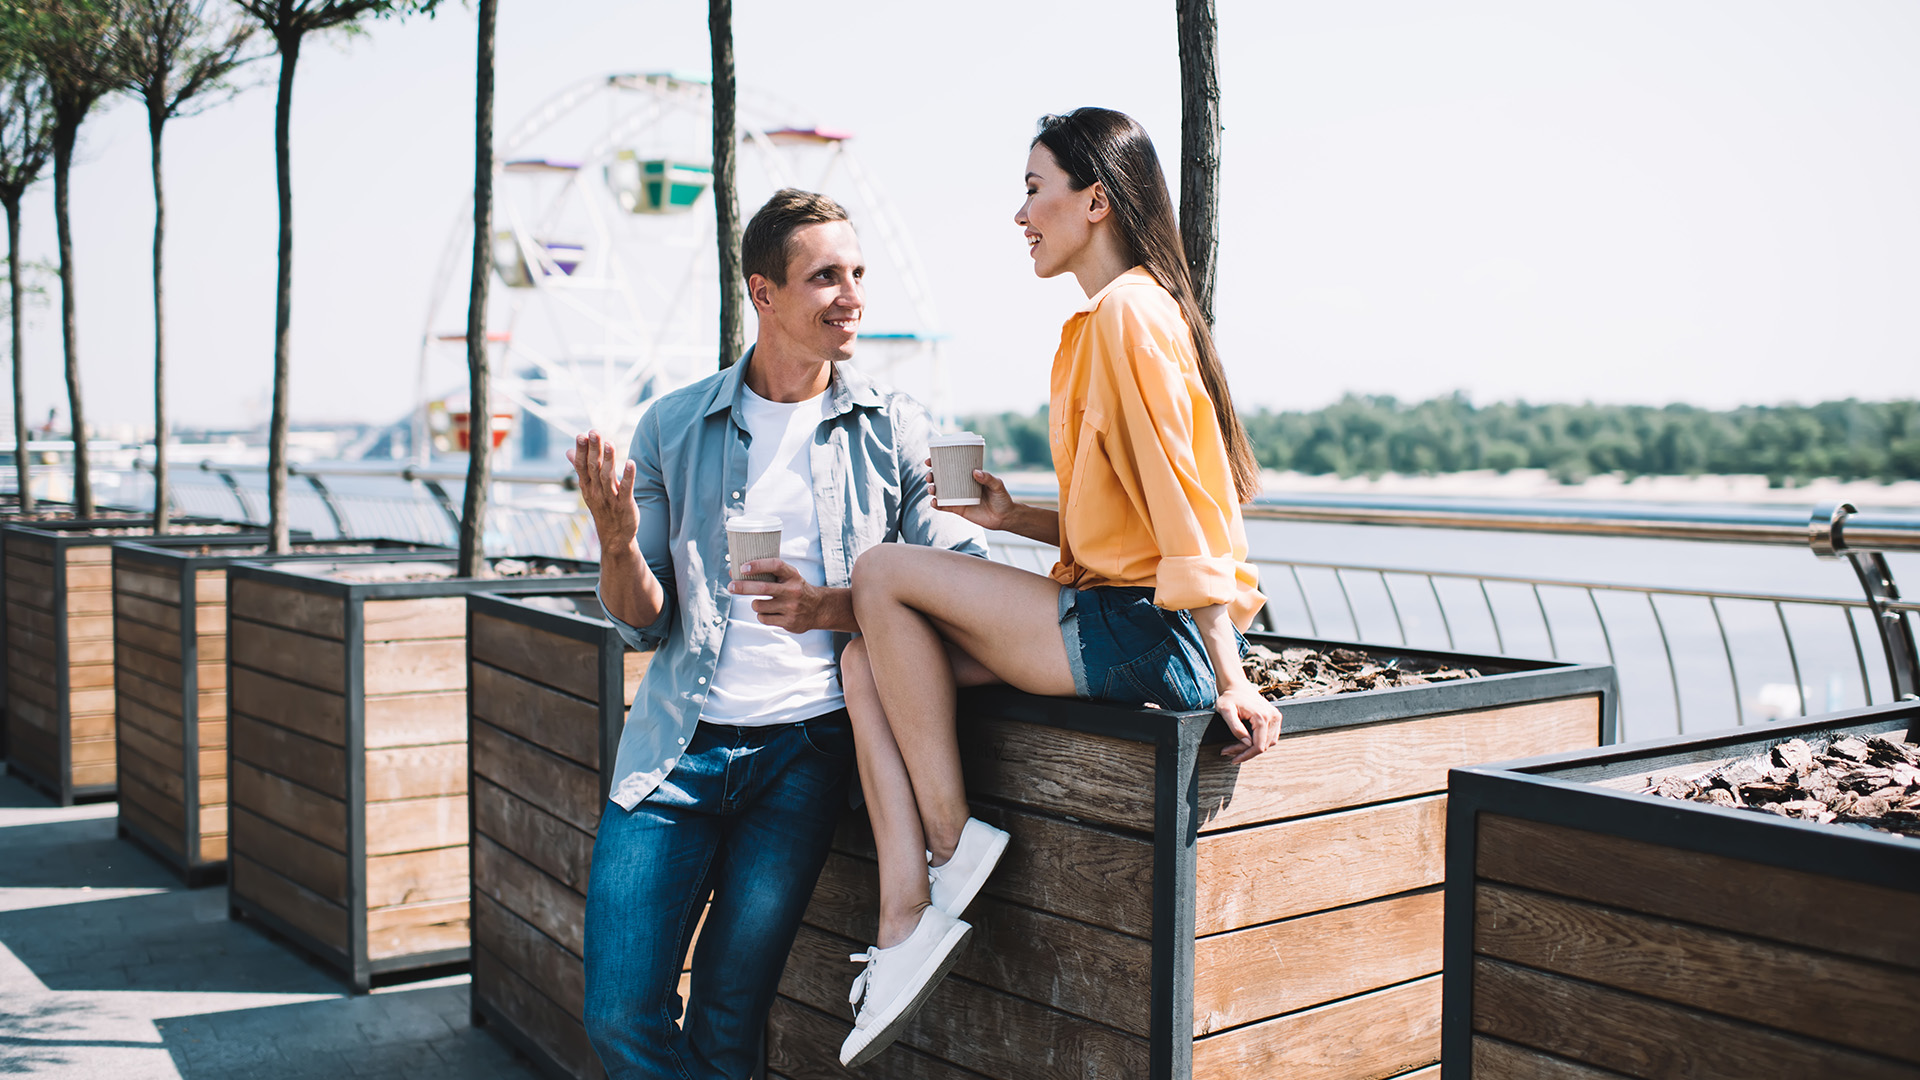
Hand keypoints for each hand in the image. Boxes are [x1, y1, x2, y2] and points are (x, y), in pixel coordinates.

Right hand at [567, 430, 636, 548]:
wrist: (615, 537)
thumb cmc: (602, 508)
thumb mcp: (588, 489)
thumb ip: (580, 469)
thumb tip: (568, 452)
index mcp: (587, 487)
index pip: (581, 466)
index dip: (581, 451)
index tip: (581, 434)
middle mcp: (596, 492)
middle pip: (593, 468)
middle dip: (593, 450)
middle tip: (593, 432)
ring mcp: (610, 498)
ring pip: (607, 476)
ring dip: (608, 459)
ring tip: (610, 443)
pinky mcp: (624, 505)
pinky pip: (625, 489)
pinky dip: (628, 476)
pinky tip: (631, 463)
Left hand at [729, 559, 833, 632]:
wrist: (818, 609)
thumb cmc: (795, 589)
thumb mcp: (788, 577)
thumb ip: (768, 573)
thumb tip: (735, 573)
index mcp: (793, 575)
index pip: (775, 566)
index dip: (758, 565)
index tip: (742, 567)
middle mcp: (793, 591)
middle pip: (763, 588)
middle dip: (743, 587)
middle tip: (731, 586)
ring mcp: (791, 607)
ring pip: (759, 605)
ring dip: (755, 604)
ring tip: (762, 602)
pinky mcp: (789, 622)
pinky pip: (763, 619)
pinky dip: (762, 615)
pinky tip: (770, 612)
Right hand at [927, 458, 1019, 531]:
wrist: (1004, 517)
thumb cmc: (1002, 498)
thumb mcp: (997, 485)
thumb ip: (988, 478)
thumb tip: (975, 472)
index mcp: (968, 476)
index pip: (951, 466)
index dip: (938, 462)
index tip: (930, 460)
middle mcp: (960, 485)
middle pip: (941, 478)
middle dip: (931, 476)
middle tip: (930, 476)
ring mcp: (958, 497)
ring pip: (940, 492)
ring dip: (932, 489)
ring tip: (932, 489)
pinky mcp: (958, 509)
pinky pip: (944, 507)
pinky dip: (936, 505)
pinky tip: (934, 502)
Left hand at [1214, 680, 1280, 763]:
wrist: (1236, 685)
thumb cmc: (1229, 697)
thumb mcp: (1225, 711)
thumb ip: (1235, 728)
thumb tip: (1247, 743)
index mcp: (1262, 716)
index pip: (1258, 746)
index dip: (1245, 755)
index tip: (1232, 759)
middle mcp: (1273, 717)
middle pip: (1263, 746)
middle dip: (1246, 752)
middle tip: (1228, 752)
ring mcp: (1276, 717)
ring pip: (1268, 743)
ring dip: (1252, 748)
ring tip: (1235, 747)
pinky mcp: (1275, 717)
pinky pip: (1270, 737)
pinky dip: (1259, 742)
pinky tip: (1245, 742)